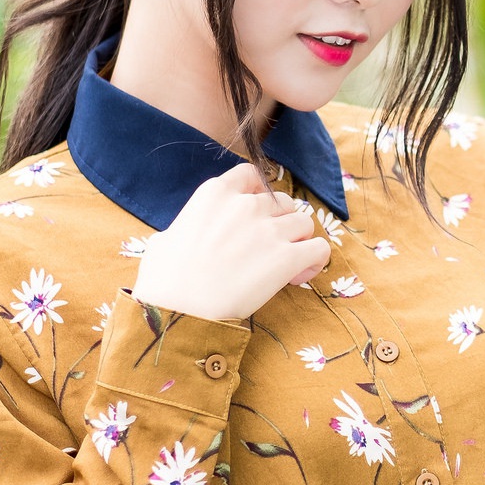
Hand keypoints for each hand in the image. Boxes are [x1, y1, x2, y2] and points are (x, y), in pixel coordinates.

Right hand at [131, 161, 330, 321]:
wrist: (176, 308)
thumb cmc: (164, 279)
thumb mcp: (165, 238)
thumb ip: (182, 228)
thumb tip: (173, 239)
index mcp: (216, 193)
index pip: (252, 176)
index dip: (260, 195)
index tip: (256, 215)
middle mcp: (246, 205)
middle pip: (282, 202)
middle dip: (280, 222)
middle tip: (269, 248)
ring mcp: (269, 230)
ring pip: (305, 222)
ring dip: (299, 240)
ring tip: (287, 264)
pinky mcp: (286, 257)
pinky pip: (319, 248)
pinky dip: (315, 260)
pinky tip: (299, 275)